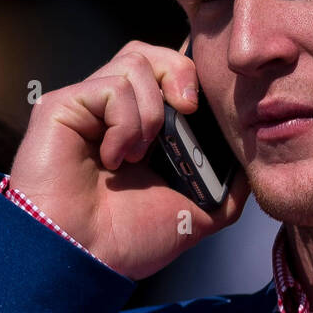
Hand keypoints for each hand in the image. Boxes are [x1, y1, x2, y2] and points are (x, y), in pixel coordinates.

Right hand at [7, 39, 249, 278]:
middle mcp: (114, 113)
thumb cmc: (127, 242)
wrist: (85, 258)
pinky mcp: (64, 105)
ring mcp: (88, 106)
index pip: (170, 76)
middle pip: (151, 54)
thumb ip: (226, 188)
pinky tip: (114, 159)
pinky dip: (123, 123)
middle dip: (181, 74)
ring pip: (135, 62)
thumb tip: (248, 161)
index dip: (192, 79)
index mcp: (143, 132)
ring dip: (150, 112)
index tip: (205, 107)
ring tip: (138, 157)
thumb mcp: (197, 216)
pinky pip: (111, 86)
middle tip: (188, 110)